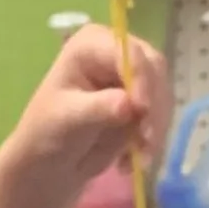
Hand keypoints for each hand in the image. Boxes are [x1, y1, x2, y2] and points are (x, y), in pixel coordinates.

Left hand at [5, 24, 172, 191]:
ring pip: (161, 95)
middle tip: (148, 140)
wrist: (48, 161)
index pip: (128, 52)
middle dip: (154, 105)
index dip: (141, 78)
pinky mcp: (142, 102)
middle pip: (154, 69)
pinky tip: (129, 164)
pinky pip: (159, 116)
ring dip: (155, 128)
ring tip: (139, 160)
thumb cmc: (47, 132)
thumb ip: (99, 109)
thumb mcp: (67, 119)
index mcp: (93, 43)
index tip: (142, 110)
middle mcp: (118, 52)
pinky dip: (151, 140)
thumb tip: (129, 105)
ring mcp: (133, 76)